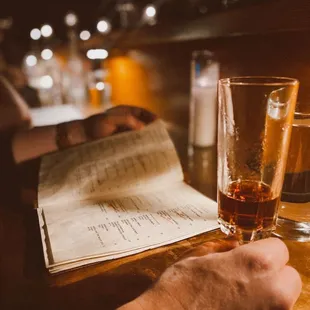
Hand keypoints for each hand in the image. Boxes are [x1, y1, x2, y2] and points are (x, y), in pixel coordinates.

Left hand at [83, 105, 156, 139]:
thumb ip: (127, 121)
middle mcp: (124, 122)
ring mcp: (122, 132)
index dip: (150, 116)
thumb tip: (142, 127)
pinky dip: (138, 146)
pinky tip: (142, 152)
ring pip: (137, 134)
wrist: (81, 139)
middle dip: (150, 129)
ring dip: (145, 139)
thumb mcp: (110, 120)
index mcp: (123, 112)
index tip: (158, 122)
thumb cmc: (93, 127)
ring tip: (153, 145)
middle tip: (159, 136)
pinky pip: (132, 143)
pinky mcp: (120, 142)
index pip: (141, 112)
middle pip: (141, 123)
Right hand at [121, 238, 301, 309]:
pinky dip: (262, 309)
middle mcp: (273, 291)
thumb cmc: (181, 287)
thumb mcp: (199, 255)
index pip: (280, 247)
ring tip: (242, 295)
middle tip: (248, 277)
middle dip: (273, 274)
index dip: (263, 250)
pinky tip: (239, 308)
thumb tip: (237, 246)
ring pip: (285, 299)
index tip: (252, 256)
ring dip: (270, 294)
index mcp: (256, 263)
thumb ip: (224, 247)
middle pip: (291, 276)